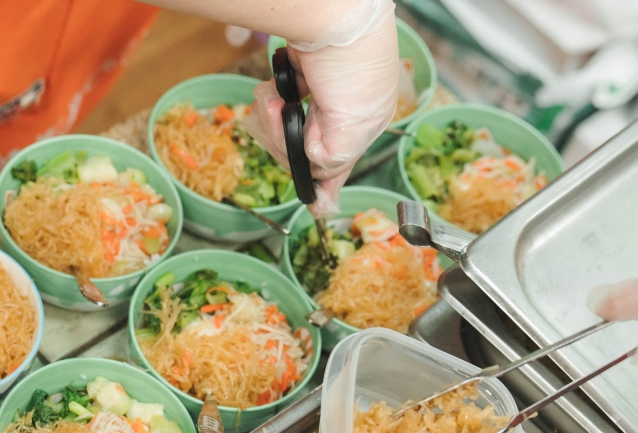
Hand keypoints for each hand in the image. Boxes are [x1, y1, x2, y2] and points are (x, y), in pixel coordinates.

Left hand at [242, 0, 399, 216]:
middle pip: (305, 148)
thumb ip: (334, 159)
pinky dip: (271, 98)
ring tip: (273, 102)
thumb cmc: (352, 63)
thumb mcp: (352, 127)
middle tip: (280, 121)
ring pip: (288, 126)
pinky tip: (272, 91)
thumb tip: (313, 163)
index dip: (325, 188)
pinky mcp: (300, 73)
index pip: (340, 165)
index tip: (317, 208)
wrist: (331, 11)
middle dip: (285, 141)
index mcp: (366, 124)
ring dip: (274, 120)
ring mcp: (322, 90)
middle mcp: (345, 109)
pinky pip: (279, 100)